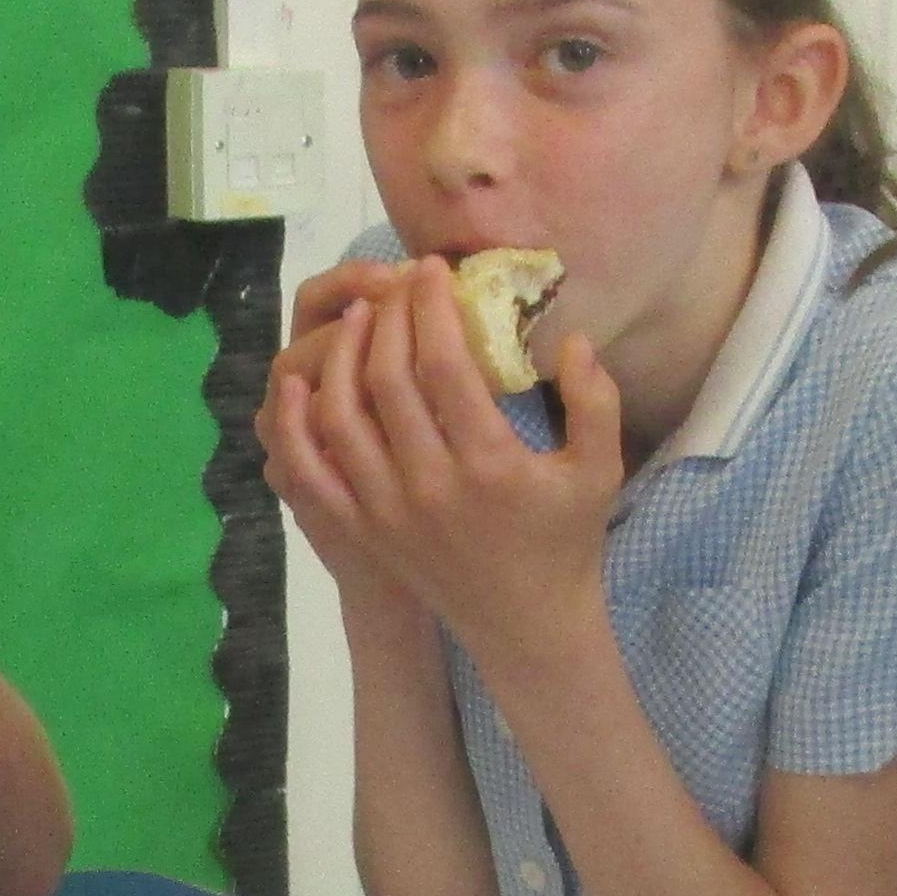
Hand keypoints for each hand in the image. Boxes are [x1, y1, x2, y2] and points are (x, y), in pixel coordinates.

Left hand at [255, 258, 620, 669]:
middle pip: (387, 378)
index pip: (444, 363)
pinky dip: (297, 425)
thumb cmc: (565, 540)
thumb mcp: (599, 470)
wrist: (525, 624)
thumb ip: (596, 399)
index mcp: (489, 464)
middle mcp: (429, 485)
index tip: (432, 270)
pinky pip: (311, 471)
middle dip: (390, 316)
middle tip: (400, 284)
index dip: (431, 307)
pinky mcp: (362, 530)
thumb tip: (572, 339)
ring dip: (344, 355)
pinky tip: (301, 385)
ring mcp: (387, 511)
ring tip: (364, 316)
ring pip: (341, 416)